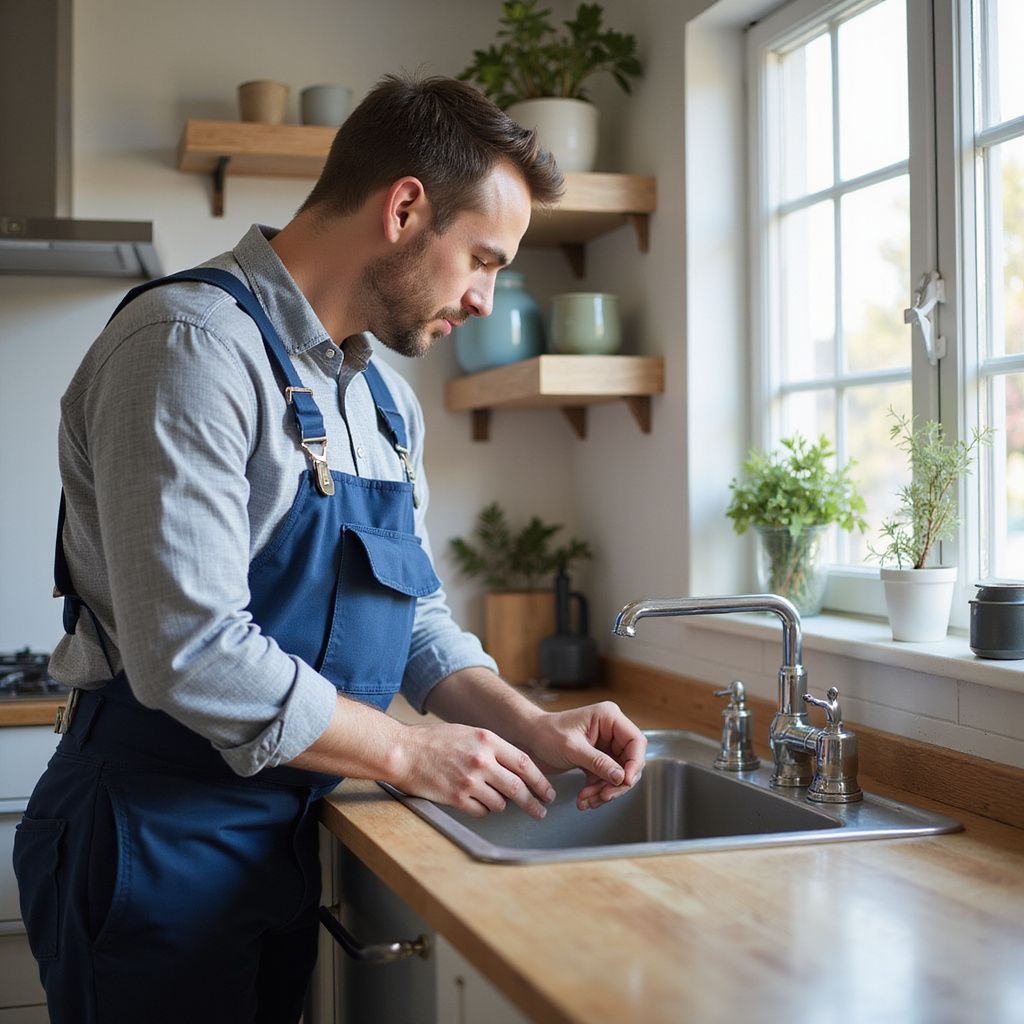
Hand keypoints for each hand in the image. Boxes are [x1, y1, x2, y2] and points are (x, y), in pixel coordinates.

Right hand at [390, 722, 555, 819]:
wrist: (403, 751)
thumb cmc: (434, 740)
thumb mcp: (468, 733)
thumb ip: (491, 747)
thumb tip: (514, 765)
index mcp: (487, 740)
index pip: (525, 763)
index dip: (540, 780)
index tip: (547, 791)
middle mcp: (481, 760)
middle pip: (518, 787)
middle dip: (533, 802)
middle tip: (541, 811)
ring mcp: (469, 780)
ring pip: (500, 802)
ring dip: (503, 805)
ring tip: (498, 802)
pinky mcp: (456, 798)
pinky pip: (481, 811)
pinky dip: (483, 809)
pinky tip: (477, 803)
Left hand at [522, 701, 646, 810]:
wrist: (529, 739)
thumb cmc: (546, 733)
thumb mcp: (573, 748)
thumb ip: (599, 762)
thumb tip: (621, 777)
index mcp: (608, 718)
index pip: (635, 741)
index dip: (634, 763)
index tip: (625, 781)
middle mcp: (611, 730)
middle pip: (630, 761)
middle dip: (617, 783)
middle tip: (604, 796)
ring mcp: (605, 745)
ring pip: (619, 774)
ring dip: (605, 790)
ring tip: (588, 800)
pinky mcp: (598, 758)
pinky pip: (607, 778)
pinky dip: (598, 791)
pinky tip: (585, 798)